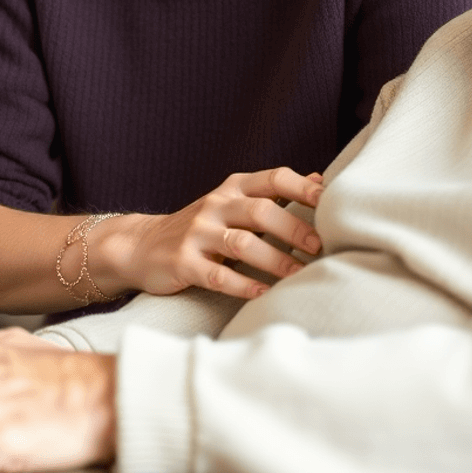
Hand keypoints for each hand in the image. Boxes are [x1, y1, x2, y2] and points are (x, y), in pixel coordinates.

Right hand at [108, 167, 323, 298]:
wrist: (142, 245)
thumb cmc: (202, 226)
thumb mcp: (234, 202)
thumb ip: (274, 193)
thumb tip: (320, 179)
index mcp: (233, 188)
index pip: (273, 179)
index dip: (302, 188)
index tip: (329, 201)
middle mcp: (216, 205)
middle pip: (261, 211)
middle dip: (294, 229)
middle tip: (320, 247)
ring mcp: (198, 233)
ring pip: (242, 243)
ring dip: (275, 260)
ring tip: (300, 275)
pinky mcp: (184, 262)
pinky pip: (218, 274)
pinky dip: (243, 284)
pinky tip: (263, 293)